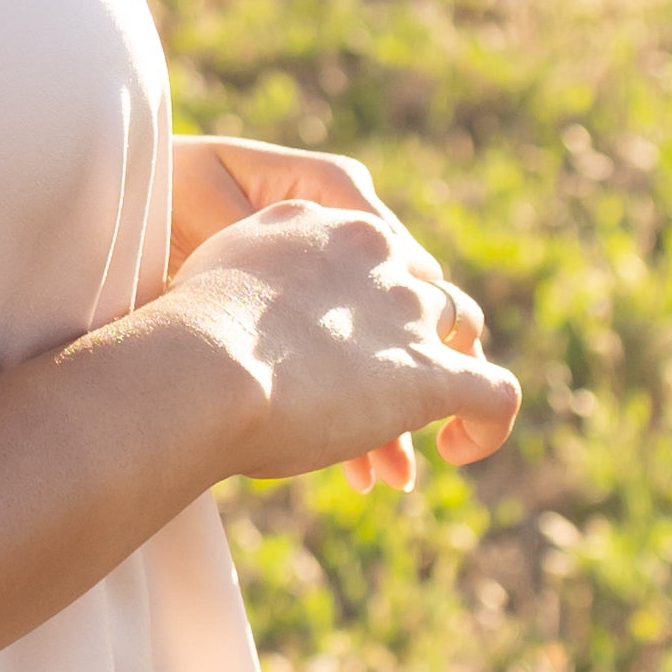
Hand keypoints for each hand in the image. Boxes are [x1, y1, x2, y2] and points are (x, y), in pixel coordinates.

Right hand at [165, 168, 518, 495]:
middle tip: (367, 393)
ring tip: (416, 428)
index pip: (363, 252)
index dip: (355, 301)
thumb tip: (227, 332)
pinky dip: (488, 423)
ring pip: (460, 326)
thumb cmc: (177, 337)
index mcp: (314, 221)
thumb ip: (232, 290)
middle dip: (399, 337)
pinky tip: (458, 450)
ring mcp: (406, 308)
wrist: (199, 365)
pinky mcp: (430, 374)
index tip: (326, 350)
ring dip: (441, 369)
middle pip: (414, 282)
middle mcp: (370, 249)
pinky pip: (494, 392)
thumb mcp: (202, 282)